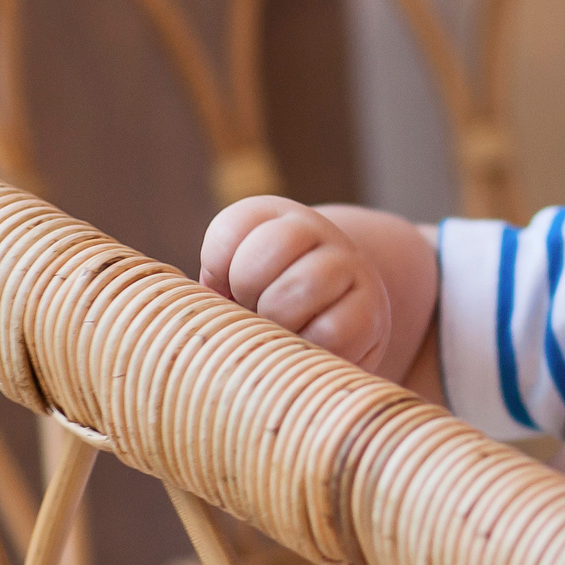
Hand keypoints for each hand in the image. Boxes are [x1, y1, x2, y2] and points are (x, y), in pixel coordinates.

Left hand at [200, 196, 391, 370]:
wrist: (341, 310)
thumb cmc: (268, 302)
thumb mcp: (236, 283)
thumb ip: (211, 291)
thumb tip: (192, 322)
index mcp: (274, 216)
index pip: (231, 230)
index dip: (218, 268)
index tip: (227, 287)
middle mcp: (317, 231)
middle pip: (265, 254)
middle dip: (248, 294)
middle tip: (256, 311)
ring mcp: (350, 269)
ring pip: (297, 290)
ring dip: (276, 322)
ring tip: (279, 330)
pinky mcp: (372, 314)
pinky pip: (329, 333)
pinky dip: (307, 348)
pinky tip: (305, 348)